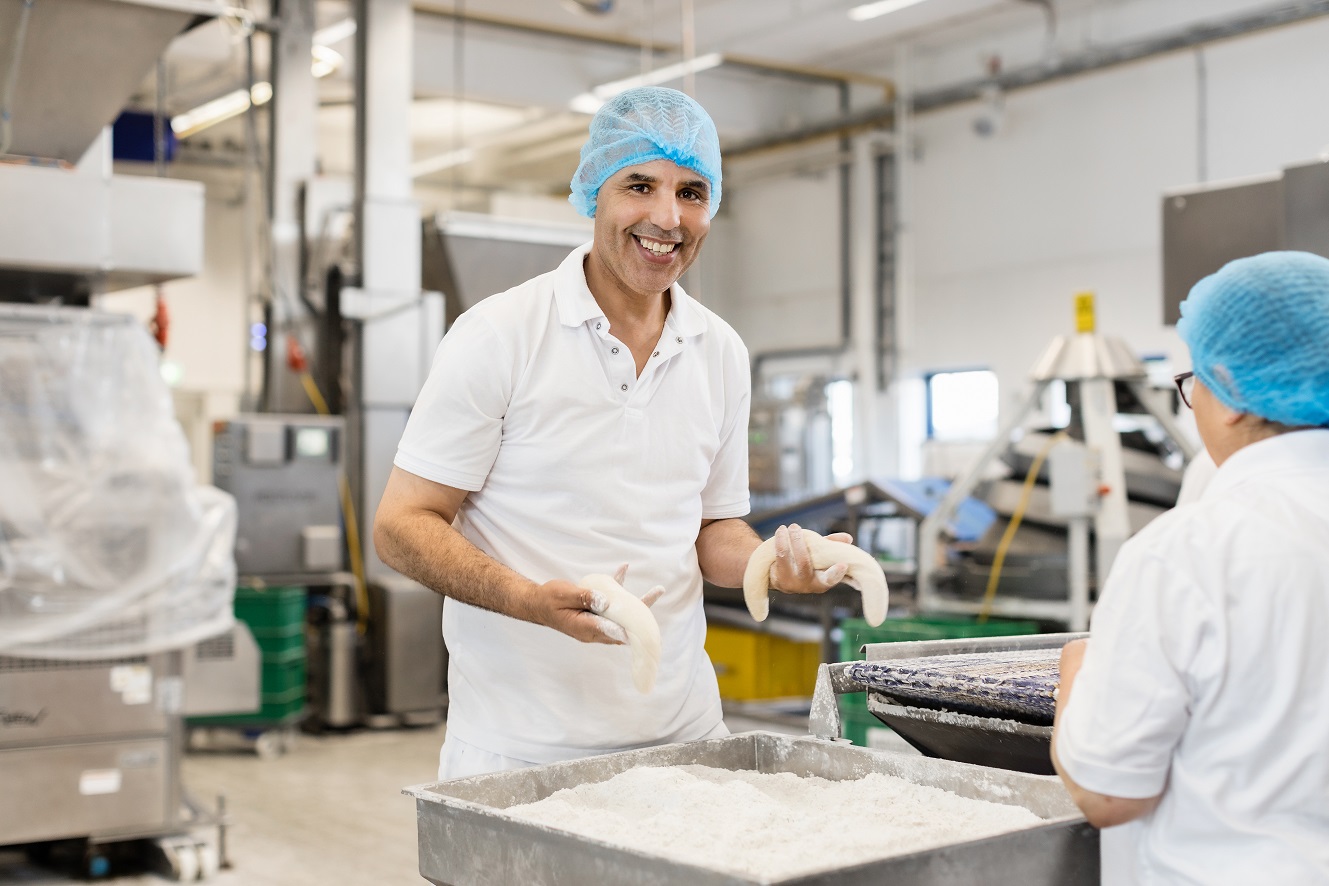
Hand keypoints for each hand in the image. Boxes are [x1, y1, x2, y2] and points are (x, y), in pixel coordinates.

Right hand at [528, 563, 663, 644]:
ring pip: (622, 616)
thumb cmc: (549, 600)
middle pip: (624, 625)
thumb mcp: (564, 595)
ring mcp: (597, 622)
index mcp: (586, 628)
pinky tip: (623, 569)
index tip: (645, 623)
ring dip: (637, 604)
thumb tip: (606, 600)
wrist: (538, 603)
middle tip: (657, 593)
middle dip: (642, 614)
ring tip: (657, 590)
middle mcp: (594, 629)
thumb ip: (584, 597)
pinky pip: (613, 604)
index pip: (612, 630)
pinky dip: (620, 590)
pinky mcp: (597, 613)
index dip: (630, 628)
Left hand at [768, 524, 854, 595]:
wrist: (782, 576)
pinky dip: (778, 544)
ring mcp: (791, 583)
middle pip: (803, 562)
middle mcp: (807, 585)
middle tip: (795, 526)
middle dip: (798, 542)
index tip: (843, 565)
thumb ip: (832, 546)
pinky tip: (780, 533)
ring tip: (784, 528)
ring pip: (786, 559)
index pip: (830, 579)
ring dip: (784, 540)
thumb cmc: (807, 563)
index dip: (836, 573)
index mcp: (822, 581)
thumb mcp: (821, 556)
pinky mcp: (777, 579)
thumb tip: (847, 538)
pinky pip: (776, 559)